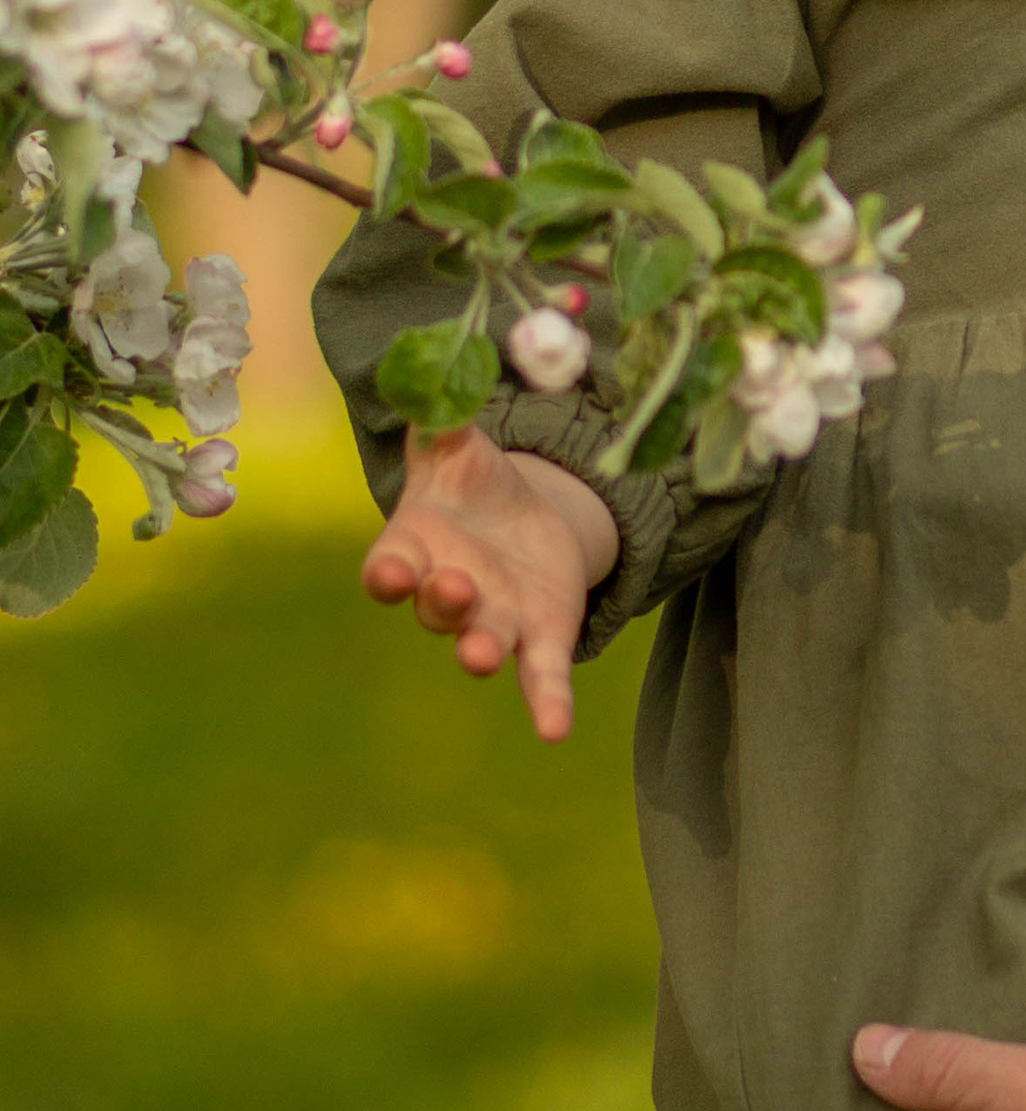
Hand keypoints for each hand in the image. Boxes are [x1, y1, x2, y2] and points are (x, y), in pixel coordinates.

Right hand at [359, 426, 616, 741]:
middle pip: (434, 609)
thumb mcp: (460, 444)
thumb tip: (433, 379)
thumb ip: (444, 423)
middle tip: (456, 588)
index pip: (388, 568)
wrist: (529, 514)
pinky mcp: (541, 636)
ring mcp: (495, 618)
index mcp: (417, 546)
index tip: (389, 575)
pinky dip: (547, 703)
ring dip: (482, 649)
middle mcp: (448, 591)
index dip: (386, 576)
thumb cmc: (475, 479)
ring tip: (486, 654)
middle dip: (443, 603)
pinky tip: (555, 731)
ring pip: (482, 643)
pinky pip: (541, 676)